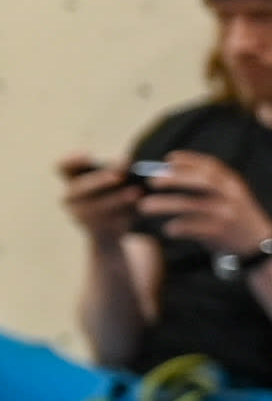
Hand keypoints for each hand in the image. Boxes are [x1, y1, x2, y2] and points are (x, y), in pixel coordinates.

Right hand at [61, 152, 146, 238]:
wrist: (107, 231)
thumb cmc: (112, 194)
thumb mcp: (111, 181)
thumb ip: (116, 171)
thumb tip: (128, 164)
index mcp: (71, 180)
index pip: (62, 167)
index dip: (72, 160)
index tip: (89, 154)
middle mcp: (69, 197)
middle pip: (79, 187)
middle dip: (99, 181)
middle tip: (120, 175)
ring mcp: (80, 215)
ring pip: (97, 206)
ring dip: (117, 199)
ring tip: (137, 192)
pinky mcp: (96, 230)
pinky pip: (109, 221)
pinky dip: (126, 214)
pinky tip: (140, 208)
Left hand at [140, 149, 270, 256]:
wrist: (258, 241)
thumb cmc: (234, 214)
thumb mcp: (228, 193)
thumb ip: (207, 183)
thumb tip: (168, 171)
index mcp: (232, 182)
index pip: (211, 166)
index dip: (189, 160)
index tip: (168, 159)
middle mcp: (231, 195)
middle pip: (203, 181)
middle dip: (176, 178)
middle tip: (152, 181)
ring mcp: (226, 213)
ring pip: (193, 205)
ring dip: (166, 204)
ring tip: (144, 206)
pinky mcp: (221, 231)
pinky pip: (195, 228)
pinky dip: (178, 227)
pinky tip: (167, 228)